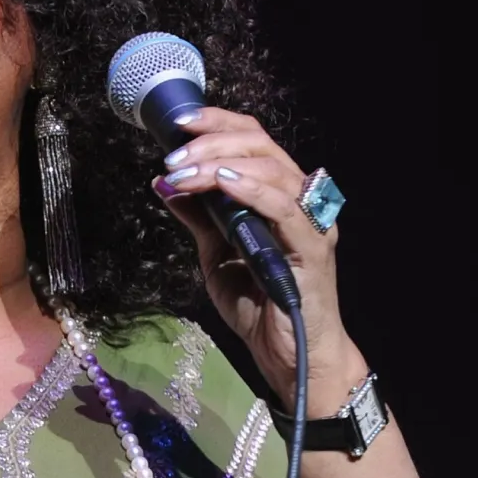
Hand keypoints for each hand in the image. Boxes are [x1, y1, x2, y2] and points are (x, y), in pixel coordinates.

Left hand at [150, 107, 365, 411]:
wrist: (286, 354)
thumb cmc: (257, 304)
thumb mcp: (214, 254)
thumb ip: (198, 217)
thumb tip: (165, 182)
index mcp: (277, 195)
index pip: (253, 141)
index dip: (217, 123)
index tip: (178, 123)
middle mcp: (299, 200)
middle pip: (260, 146)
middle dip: (211, 142)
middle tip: (172, 155)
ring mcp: (309, 222)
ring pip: (270, 170)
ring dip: (219, 165)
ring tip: (182, 171)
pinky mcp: (312, 248)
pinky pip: (284, 208)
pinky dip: (252, 190)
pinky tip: (222, 184)